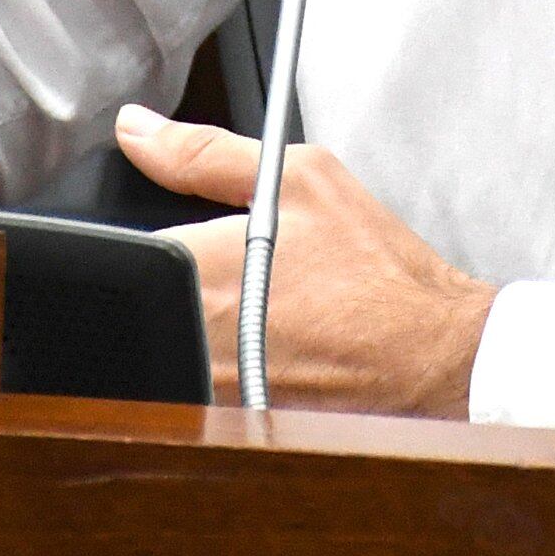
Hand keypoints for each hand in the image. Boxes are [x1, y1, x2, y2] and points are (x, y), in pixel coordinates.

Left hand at [117, 103, 494, 416]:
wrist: (430, 357)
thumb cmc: (373, 270)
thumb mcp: (297, 178)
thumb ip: (202, 152)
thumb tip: (135, 129)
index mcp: (191, 268)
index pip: (124, 252)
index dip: (161, 241)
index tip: (203, 242)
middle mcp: (187, 338)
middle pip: (145, 304)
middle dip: (178, 285)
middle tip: (244, 277)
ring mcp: (204, 392)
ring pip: (168, 346)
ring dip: (198, 329)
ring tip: (264, 315)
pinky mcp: (228, 425)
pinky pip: (198, 390)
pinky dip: (225, 368)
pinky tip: (275, 353)